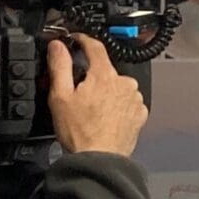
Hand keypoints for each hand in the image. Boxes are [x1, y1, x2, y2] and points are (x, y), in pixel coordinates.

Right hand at [45, 36, 146, 157]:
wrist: (99, 159)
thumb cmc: (80, 132)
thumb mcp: (60, 95)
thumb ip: (60, 66)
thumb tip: (58, 46)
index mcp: (105, 75)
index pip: (96, 46)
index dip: (83, 40)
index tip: (77, 39)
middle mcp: (125, 83)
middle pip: (105, 70)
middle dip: (92, 77)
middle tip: (78, 93)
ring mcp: (135, 99)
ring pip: (117, 86)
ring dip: (106, 92)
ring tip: (91, 111)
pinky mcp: (140, 113)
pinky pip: (127, 102)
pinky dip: (116, 105)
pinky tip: (104, 117)